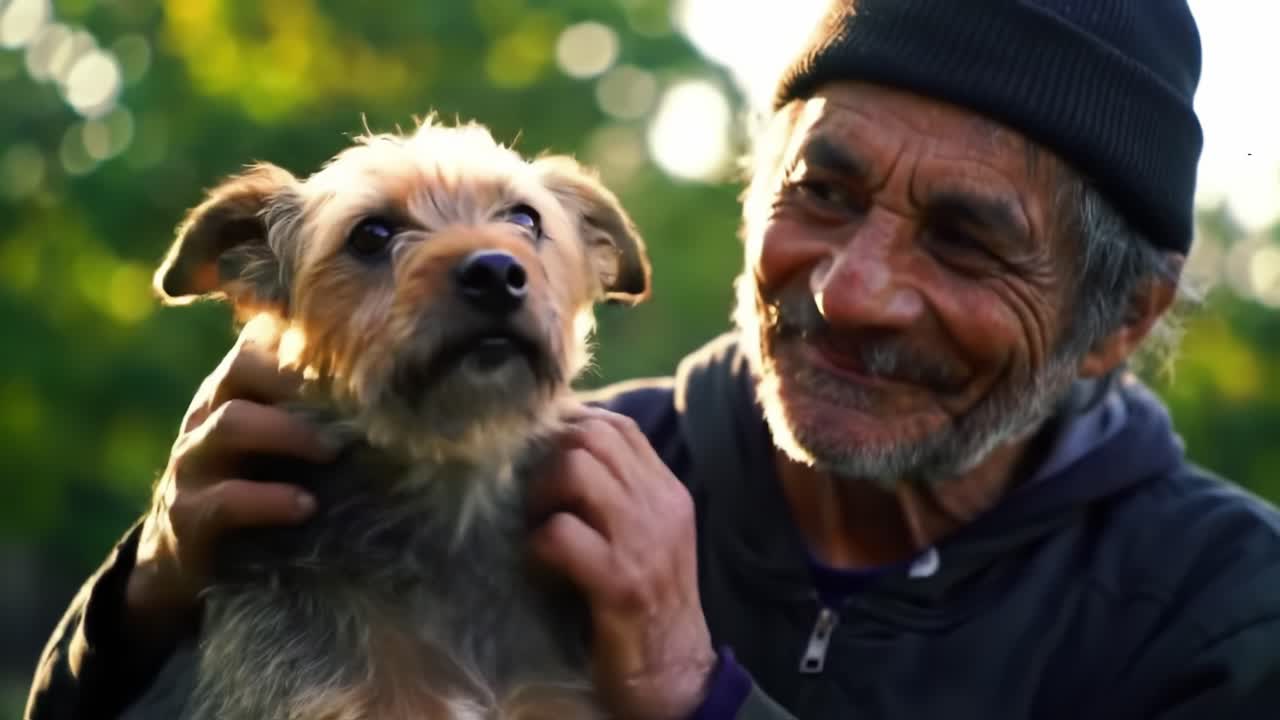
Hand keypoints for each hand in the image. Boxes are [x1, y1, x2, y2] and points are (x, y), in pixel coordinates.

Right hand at [126, 317, 337, 627]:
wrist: (191, 558)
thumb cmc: (264, 485)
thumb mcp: (291, 443)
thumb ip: (328, 414)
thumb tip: (413, 397)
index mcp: (238, 387)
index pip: (265, 340)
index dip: (309, 340)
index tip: (365, 351)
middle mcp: (210, 412)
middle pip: (243, 367)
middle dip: (298, 378)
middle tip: (355, 399)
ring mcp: (193, 461)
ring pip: (231, 423)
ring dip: (289, 432)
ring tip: (333, 450)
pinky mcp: (187, 514)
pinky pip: (225, 499)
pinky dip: (268, 500)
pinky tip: (306, 506)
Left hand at [529, 407, 715, 719]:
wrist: (678, 676)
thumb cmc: (650, 607)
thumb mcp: (649, 538)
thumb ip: (619, 496)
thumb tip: (560, 454)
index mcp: (667, 492)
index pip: (617, 427)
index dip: (569, 431)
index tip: (543, 461)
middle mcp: (660, 506)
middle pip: (591, 437)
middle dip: (548, 460)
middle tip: (536, 501)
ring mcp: (642, 541)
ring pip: (574, 470)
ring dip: (539, 496)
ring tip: (536, 527)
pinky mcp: (618, 581)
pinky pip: (560, 534)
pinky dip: (536, 544)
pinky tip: (540, 566)